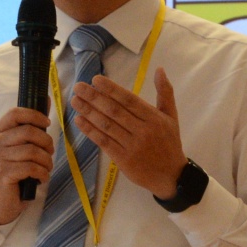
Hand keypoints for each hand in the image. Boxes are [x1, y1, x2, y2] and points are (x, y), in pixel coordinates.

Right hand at [0, 106, 54, 225]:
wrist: (6, 200)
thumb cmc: (17, 169)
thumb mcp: (23, 145)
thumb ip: (32, 124)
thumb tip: (45, 99)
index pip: (15, 113)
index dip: (35, 115)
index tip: (47, 123)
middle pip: (28, 132)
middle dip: (46, 141)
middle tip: (51, 152)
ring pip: (32, 151)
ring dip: (47, 161)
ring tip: (47, 167)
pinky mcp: (3, 174)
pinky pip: (31, 167)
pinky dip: (43, 173)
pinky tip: (42, 177)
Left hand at [69, 69, 185, 198]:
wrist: (171, 176)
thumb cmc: (169, 143)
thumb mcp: (171, 117)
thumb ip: (165, 93)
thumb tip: (159, 69)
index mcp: (153, 118)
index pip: (129, 100)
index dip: (111, 89)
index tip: (95, 80)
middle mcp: (143, 130)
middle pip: (114, 111)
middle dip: (94, 97)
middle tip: (78, 87)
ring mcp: (132, 146)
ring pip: (107, 125)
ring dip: (89, 112)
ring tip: (75, 101)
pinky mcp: (123, 159)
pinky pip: (104, 142)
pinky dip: (90, 131)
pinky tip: (80, 121)